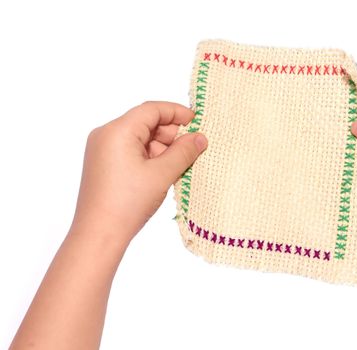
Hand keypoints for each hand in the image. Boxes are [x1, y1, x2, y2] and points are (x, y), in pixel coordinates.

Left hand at [71, 101, 207, 244]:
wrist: (98, 234)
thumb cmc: (127, 202)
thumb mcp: (162, 174)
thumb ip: (184, 152)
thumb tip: (200, 137)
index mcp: (117, 131)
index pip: (151, 110)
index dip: (177, 113)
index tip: (197, 122)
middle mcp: (106, 135)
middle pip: (146, 123)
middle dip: (171, 134)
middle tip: (192, 149)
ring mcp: (103, 150)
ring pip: (140, 138)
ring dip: (163, 148)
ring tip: (181, 165)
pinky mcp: (104, 165)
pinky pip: (132, 151)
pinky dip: (151, 157)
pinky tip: (165, 172)